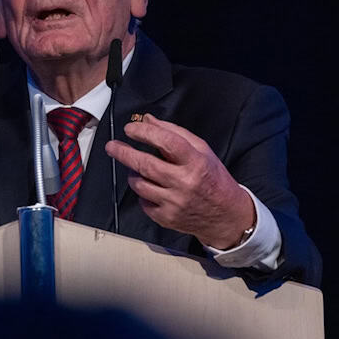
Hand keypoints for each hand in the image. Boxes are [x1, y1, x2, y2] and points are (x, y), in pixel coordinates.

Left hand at [105, 114, 254, 249]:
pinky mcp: (166, 218)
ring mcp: (174, 203)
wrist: (226, 215)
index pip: (166, 142)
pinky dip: (142, 192)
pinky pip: (143, 201)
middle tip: (112, 146)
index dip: (145, 133)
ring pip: (139, 184)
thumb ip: (175, 133)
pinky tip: (151, 187)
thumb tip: (148, 120)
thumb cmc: (213, 178)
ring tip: (138, 168)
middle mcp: (184, 183)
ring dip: (133, 173)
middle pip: (145, 165)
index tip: (130, 129)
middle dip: (124, 153)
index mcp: (196, 162)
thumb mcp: (202, 151)